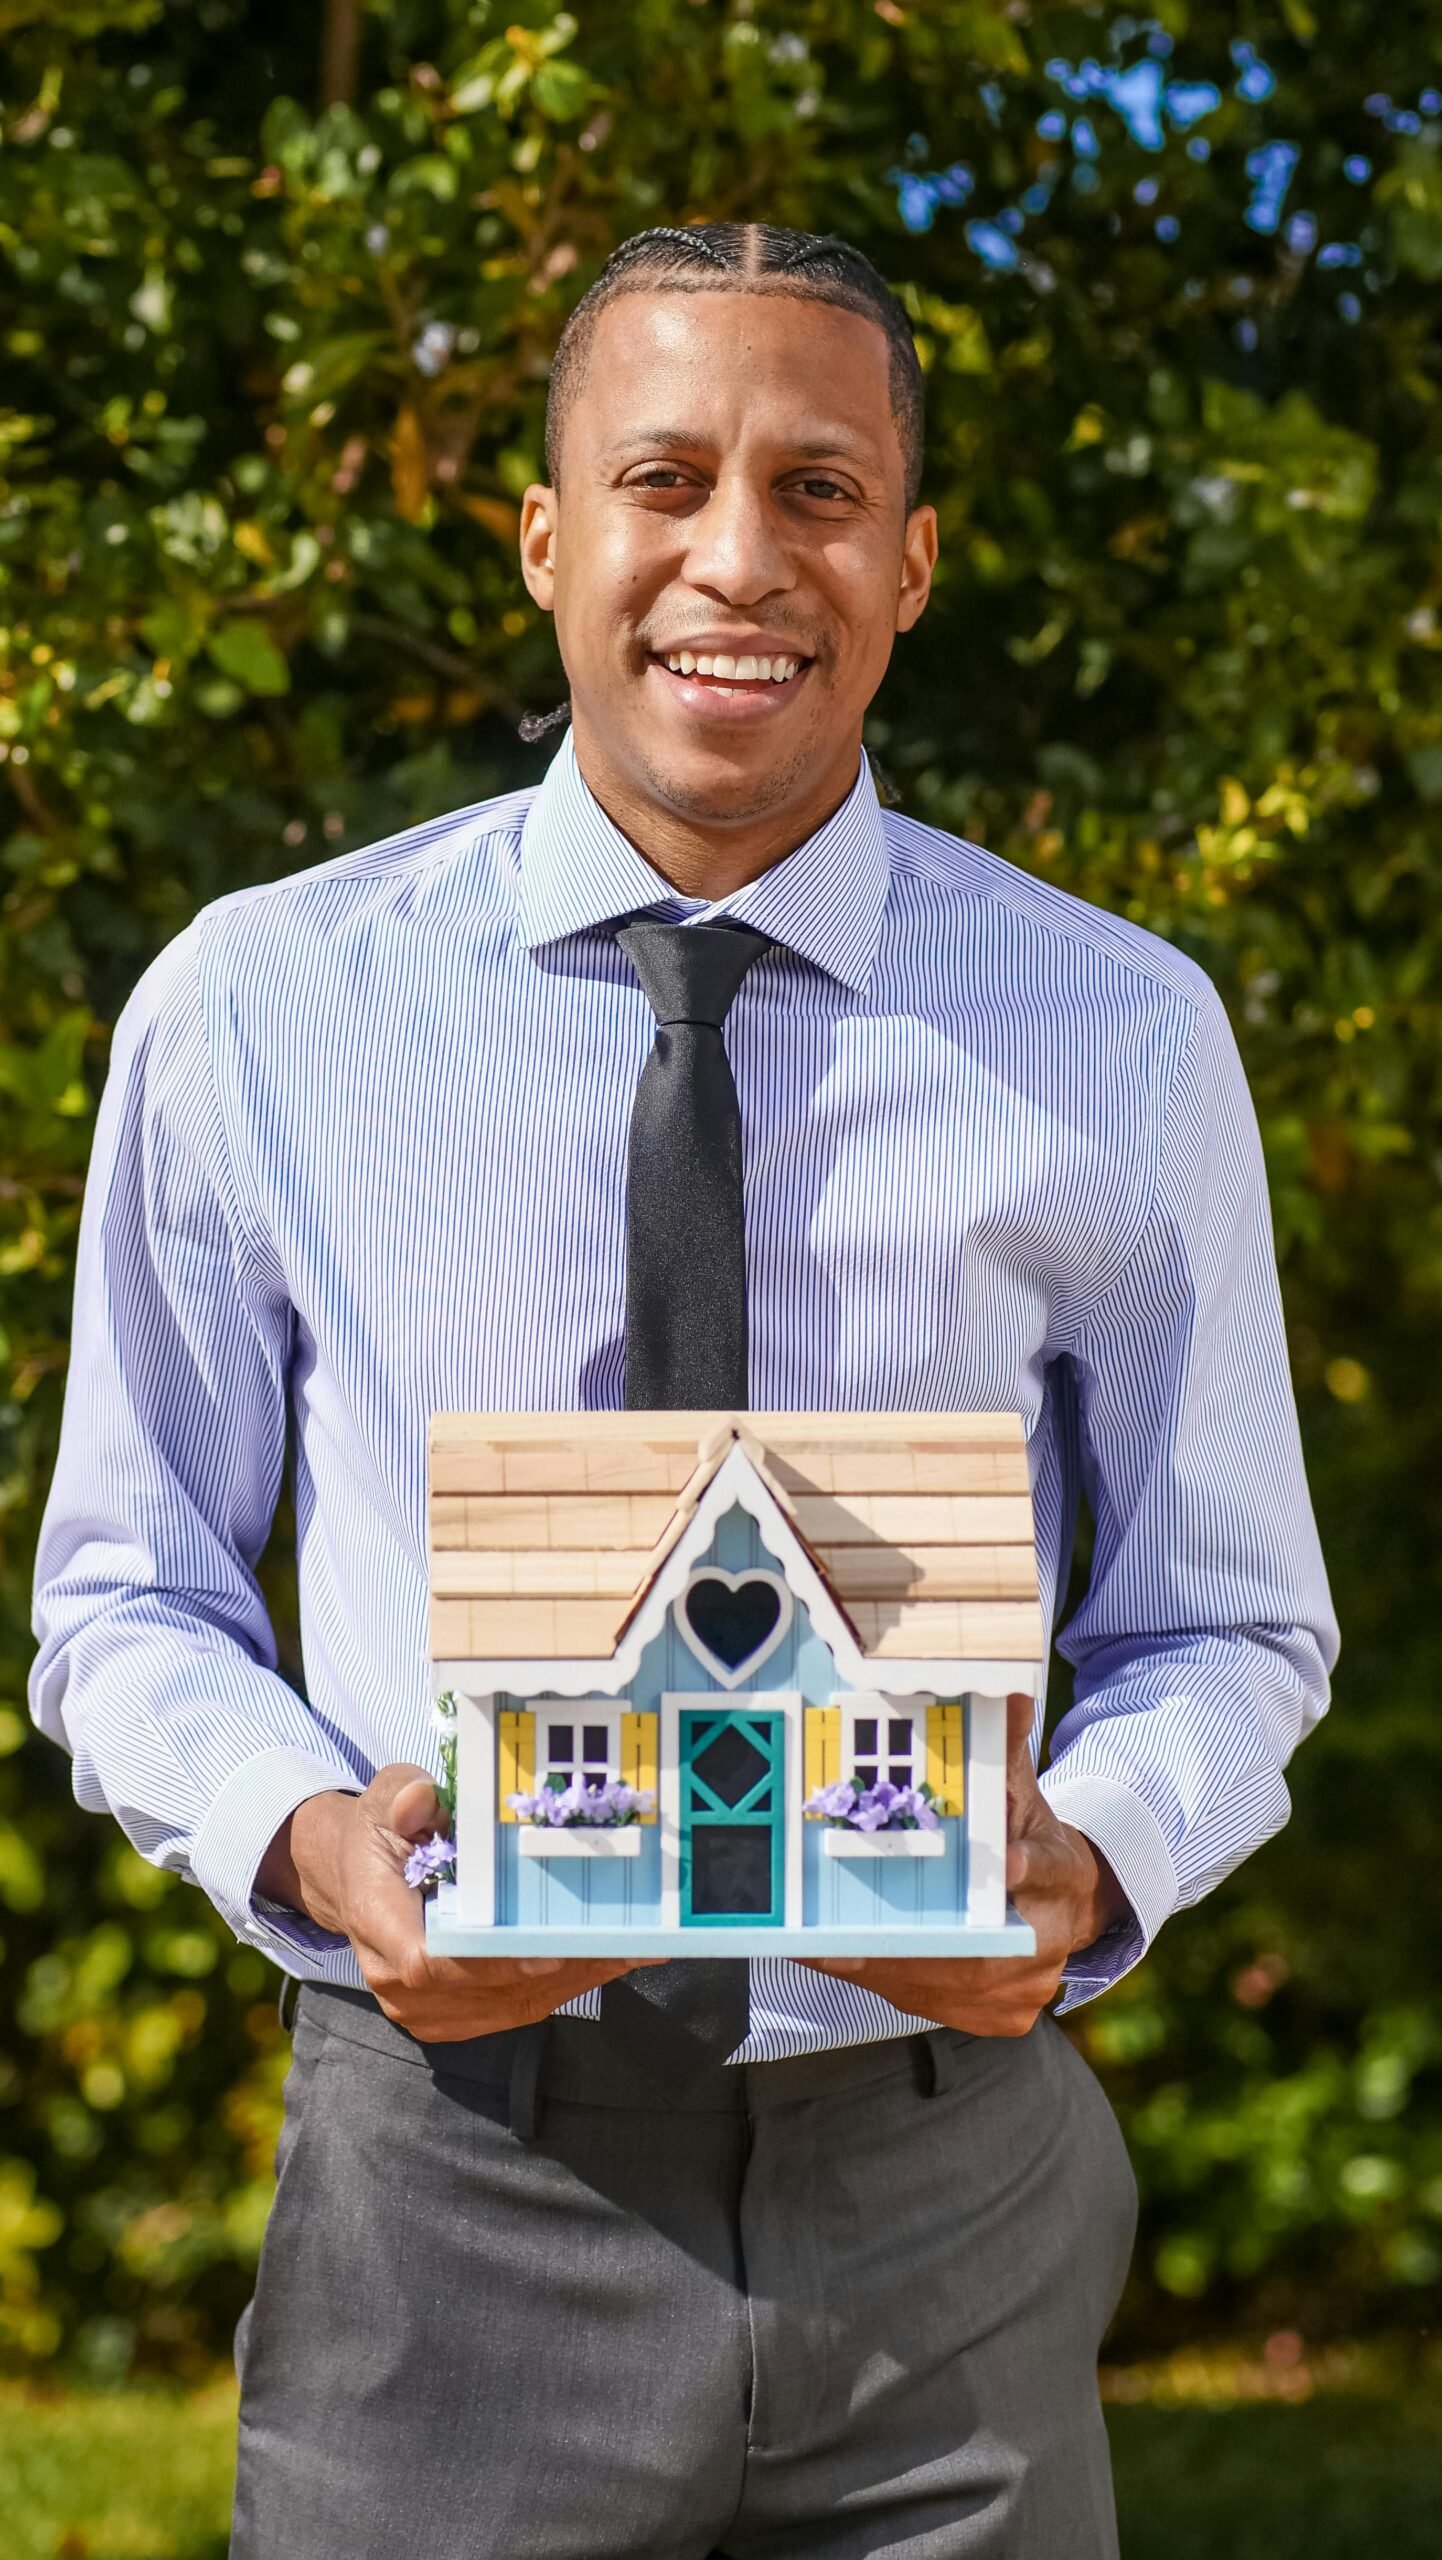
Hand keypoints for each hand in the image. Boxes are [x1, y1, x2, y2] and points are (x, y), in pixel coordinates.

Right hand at [257, 1764, 658, 2041]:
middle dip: (557, 1965)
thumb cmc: (379, 1834)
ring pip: (512, 2005)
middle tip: (621, 1940)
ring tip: (633, 1947)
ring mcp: (427, 2008)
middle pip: (486, 1988)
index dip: (488, 1964)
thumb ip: (404, 1799)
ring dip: (575, 1977)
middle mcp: (397, 1982)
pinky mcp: (457, 2015)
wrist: (355, 1877)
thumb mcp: (384, 1800)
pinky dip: (567, 1984)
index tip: (545, 1956)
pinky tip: (611, 1958)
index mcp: (375, 1923)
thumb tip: (419, 1801)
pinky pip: (518, 2008)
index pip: (428, 1962)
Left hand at [803, 1694, 1125, 2038]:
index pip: (1051, 1869)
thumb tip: (1005, 1693)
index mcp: (1064, 1872)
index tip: (1009, 1864)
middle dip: (919, 1943)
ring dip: (891, 1969)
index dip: (1030, 1870)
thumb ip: (1002, 1745)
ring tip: (829, 1950)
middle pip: (988, 1949)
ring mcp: (1032, 1985)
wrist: (1058, 1903)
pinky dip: (892, 1984)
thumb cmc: (1023, 1833)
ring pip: (954, 1986)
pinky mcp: (1005, 2017)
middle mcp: (1055, 1937)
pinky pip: (941, 2005)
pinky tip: (847, 1964)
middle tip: (851, 1940)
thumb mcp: (1015, 1786)